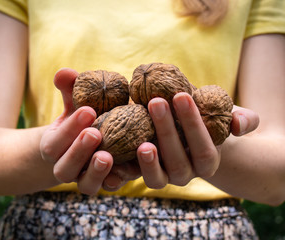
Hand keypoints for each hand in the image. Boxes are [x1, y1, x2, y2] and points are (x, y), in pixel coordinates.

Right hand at [40, 68, 113, 194]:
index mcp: (54, 147)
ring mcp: (84, 179)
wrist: (83, 145)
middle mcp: (65, 168)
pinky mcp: (104, 184)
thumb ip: (70, 90)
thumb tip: (63, 72)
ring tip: (108, 156)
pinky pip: (108, 188)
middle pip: (64, 168)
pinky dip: (116, 181)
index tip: (88, 109)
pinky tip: (128, 169)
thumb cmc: (79, 121)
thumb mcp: (74, 105)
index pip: (55, 142)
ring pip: (85, 185)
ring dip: (96, 171)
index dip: (70, 127)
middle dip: (79, 150)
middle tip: (95, 132)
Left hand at [135, 92, 258, 188]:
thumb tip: (240, 123)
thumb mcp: (224, 116)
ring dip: (149, 160)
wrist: (185, 131)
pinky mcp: (142, 173)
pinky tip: (115, 154)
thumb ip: (242, 119)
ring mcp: (163, 176)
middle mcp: (185, 174)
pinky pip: (133, 178)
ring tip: (142, 142)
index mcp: (207, 162)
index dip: (193, 124)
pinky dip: (125, 170)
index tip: (181, 96)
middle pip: (177, 161)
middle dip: (167, 131)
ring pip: (156, 177)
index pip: (203, 148)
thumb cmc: (205, 120)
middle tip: (156, 102)